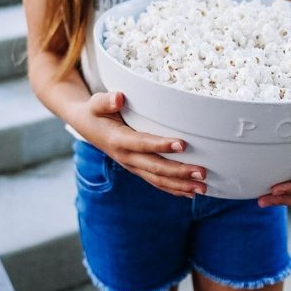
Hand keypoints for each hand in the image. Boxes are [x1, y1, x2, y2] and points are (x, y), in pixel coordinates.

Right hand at [74, 91, 207, 198]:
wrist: (87, 126)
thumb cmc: (95, 111)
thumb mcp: (96, 103)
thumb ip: (106, 100)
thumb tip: (119, 97)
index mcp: (117, 140)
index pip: (142, 143)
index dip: (161, 145)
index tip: (182, 144)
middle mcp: (126, 157)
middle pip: (155, 167)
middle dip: (179, 171)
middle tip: (202, 172)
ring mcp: (132, 166)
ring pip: (158, 179)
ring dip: (181, 184)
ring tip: (202, 187)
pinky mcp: (137, 168)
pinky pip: (156, 182)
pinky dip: (174, 189)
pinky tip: (191, 192)